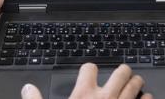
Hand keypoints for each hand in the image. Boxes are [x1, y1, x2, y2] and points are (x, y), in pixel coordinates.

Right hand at [20, 64, 152, 98]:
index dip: (90, 69)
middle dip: (122, 72)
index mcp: (84, 95)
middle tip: (123, 74)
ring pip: (135, 84)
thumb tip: (27, 89)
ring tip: (136, 83)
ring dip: (136, 82)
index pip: (90, 68)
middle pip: (120, 71)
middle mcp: (105, 97)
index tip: (91, 73)